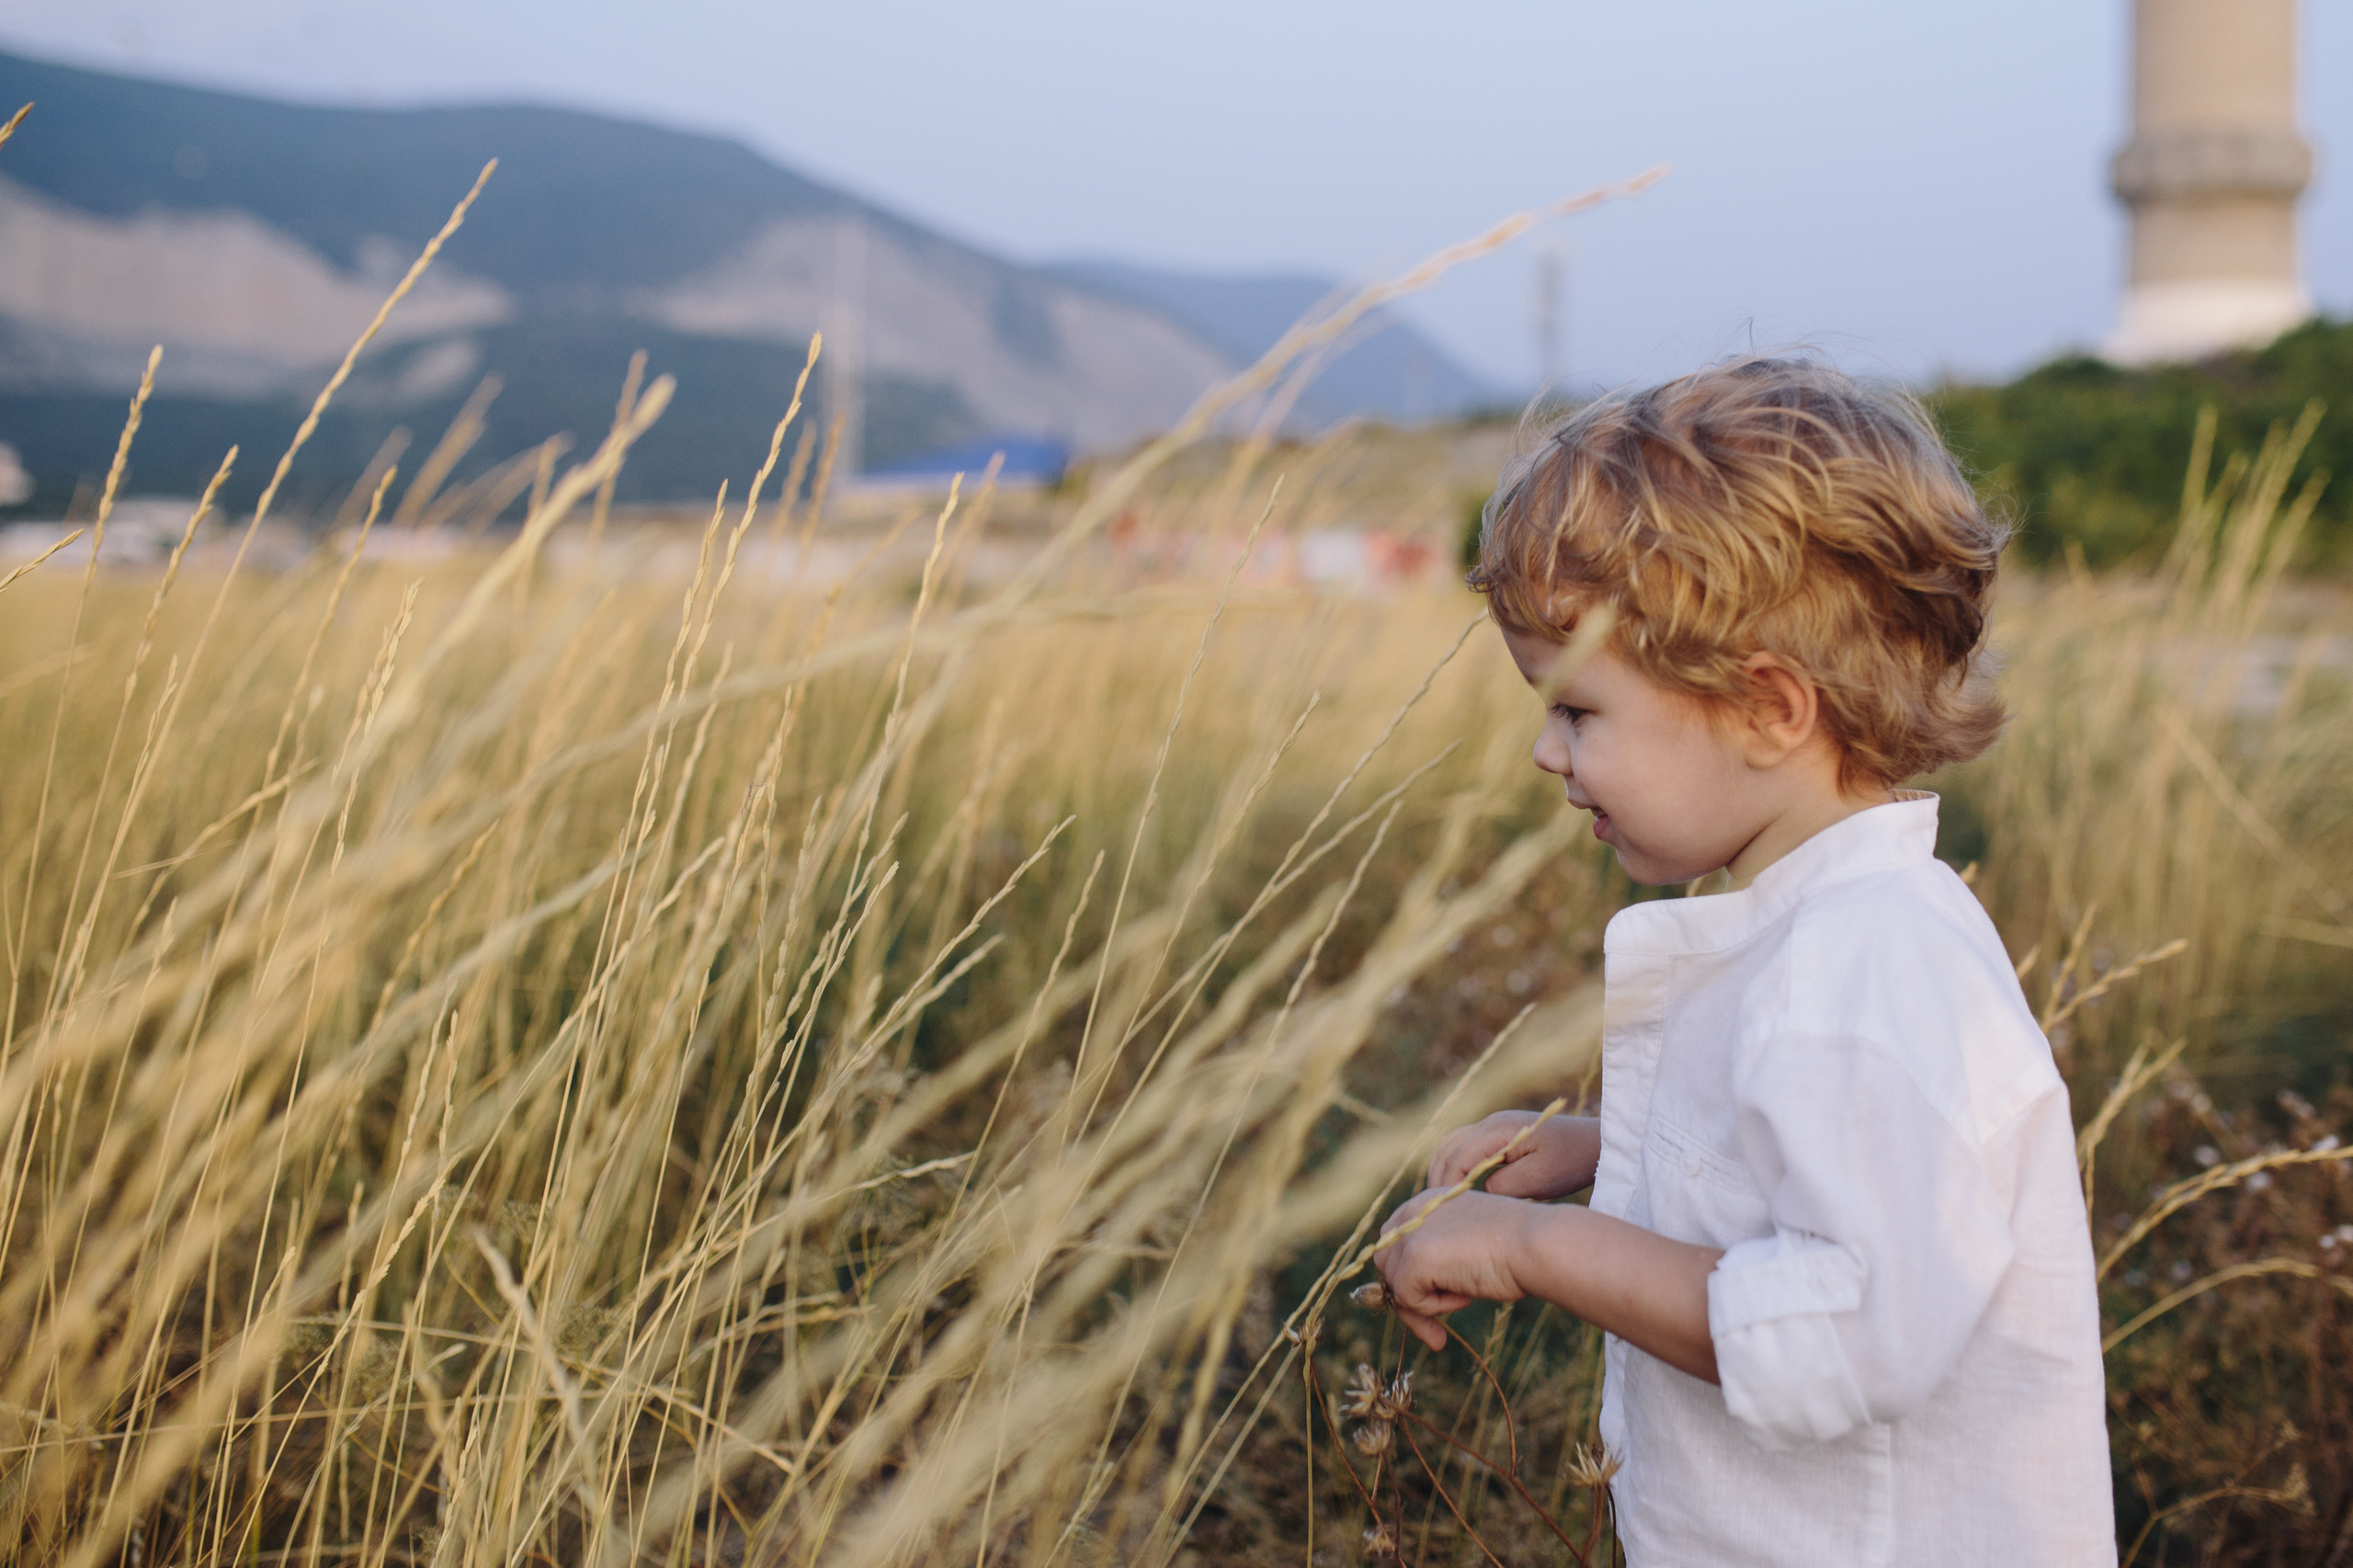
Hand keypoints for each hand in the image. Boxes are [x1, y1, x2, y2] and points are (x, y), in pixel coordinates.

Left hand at [1373, 1188, 1533, 1350]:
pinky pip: (1407, 1299)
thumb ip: (1439, 1255)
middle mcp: (1413, 1211)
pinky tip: (1466, 1294)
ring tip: (1464, 1299)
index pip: (1397, 1244)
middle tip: (1435, 1331)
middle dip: (1409, 1300)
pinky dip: (1435, 1308)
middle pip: (1387, 1265)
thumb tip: (1408, 1290)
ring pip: (1394, 1285)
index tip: (1430, 1304)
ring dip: (1426, 1304)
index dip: (1410, 1277)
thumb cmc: (1517, 1249)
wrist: (1537, 1244)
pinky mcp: (1413, 1256)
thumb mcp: (1468, 1243)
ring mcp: (1410, 1232)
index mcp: (1428, 1202)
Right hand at [1427, 1111, 1599, 1200]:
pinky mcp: (1501, 1134)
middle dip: (1438, 1178)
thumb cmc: (1572, 1162)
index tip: (1443, 1212)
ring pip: (1452, 1145)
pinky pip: (1466, 1147)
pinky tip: (1460, 1189)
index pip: (1457, 1157)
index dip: (1446, 1185)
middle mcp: (1491, 1122)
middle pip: (1447, 1148)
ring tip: (1443, 1201)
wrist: (1596, 1144)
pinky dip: (1456, 1166)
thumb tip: (1478, 1192)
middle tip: (1435, 1210)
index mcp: (1498, 1130)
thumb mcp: (1539, 1180)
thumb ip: (1503, 1186)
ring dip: (1444, 1170)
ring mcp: (1495, 1125)